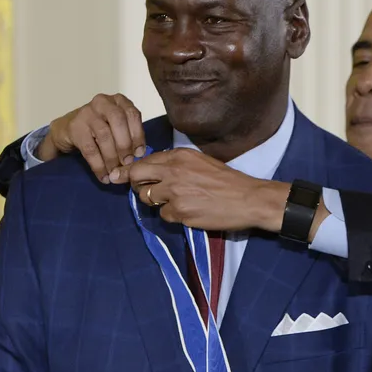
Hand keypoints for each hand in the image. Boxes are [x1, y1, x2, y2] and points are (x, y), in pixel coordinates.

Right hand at [36, 93, 145, 182]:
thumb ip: (128, 135)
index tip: (139, 153)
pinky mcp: (74, 127)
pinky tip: (103, 176)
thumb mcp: (115, 127)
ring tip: (115, 172)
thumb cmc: (97, 129)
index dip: (138, 135)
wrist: (66, 130)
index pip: (132, 114)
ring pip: (104, 135)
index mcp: (117, 101)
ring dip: (112, 157)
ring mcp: (87, 113)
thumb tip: (139, 156)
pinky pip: (90, 149)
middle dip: (125, 144)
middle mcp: (102, 102)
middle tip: (127, 163)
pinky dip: (98, 165)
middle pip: (118, 121)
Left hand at [115, 148, 288, 232]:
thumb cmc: (227, 180)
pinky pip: (164, 215)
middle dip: (135, 185)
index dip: (133, 171)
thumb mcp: (200, 161)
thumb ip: (176, 163)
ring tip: (174, 202)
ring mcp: (175, 192)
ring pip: (147, 198)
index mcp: (179, 156)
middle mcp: (173, 171)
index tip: (123, 176)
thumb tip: (155, 169)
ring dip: (156, 202)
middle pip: (136, 177)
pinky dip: (172, 215)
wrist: (247, 199)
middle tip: (145, 191)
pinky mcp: (180, 212)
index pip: (144, 161)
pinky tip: (188, 211)